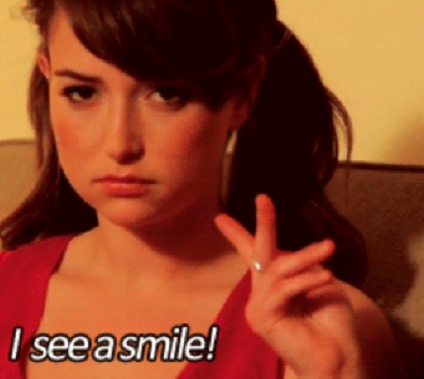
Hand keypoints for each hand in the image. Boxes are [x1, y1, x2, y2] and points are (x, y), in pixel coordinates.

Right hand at [215, 194, 362, 377]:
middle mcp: (262, 292)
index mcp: (274, 284)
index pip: (253, 255)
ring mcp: (258, 305)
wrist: (337, 359)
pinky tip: (324, 277)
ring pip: (277, 268)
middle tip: (263, 198)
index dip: (237, 234)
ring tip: (327, 249)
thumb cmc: (332, 325)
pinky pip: (282, 288)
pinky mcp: (261, 316)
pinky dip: (304, 280)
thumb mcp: (321, 285)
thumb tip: (297, 255)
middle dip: (263, 222)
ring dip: (304, 256)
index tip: (220, 218)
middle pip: (258, 252)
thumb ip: (304, 267)